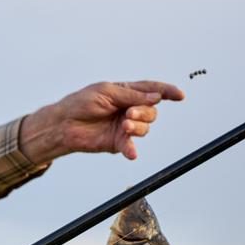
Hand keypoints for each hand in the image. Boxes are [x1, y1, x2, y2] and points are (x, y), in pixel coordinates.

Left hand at [19, 80, 184, 162]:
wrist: (64, 124)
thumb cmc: (81, 103)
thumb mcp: (106, 92)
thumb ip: (131, 95)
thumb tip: (155, 97)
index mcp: (126, 93)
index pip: (151, 90)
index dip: (167, 92)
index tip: (179, 95)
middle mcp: (128, 110)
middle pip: (151, 111)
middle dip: (144, 112)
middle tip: (129, 114)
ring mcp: (124, 127)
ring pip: (145, 128)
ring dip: (137, 127)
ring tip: (124, 125)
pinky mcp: (117, 142)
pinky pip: (131, 146)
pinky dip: (133, 149)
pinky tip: (132, 153)